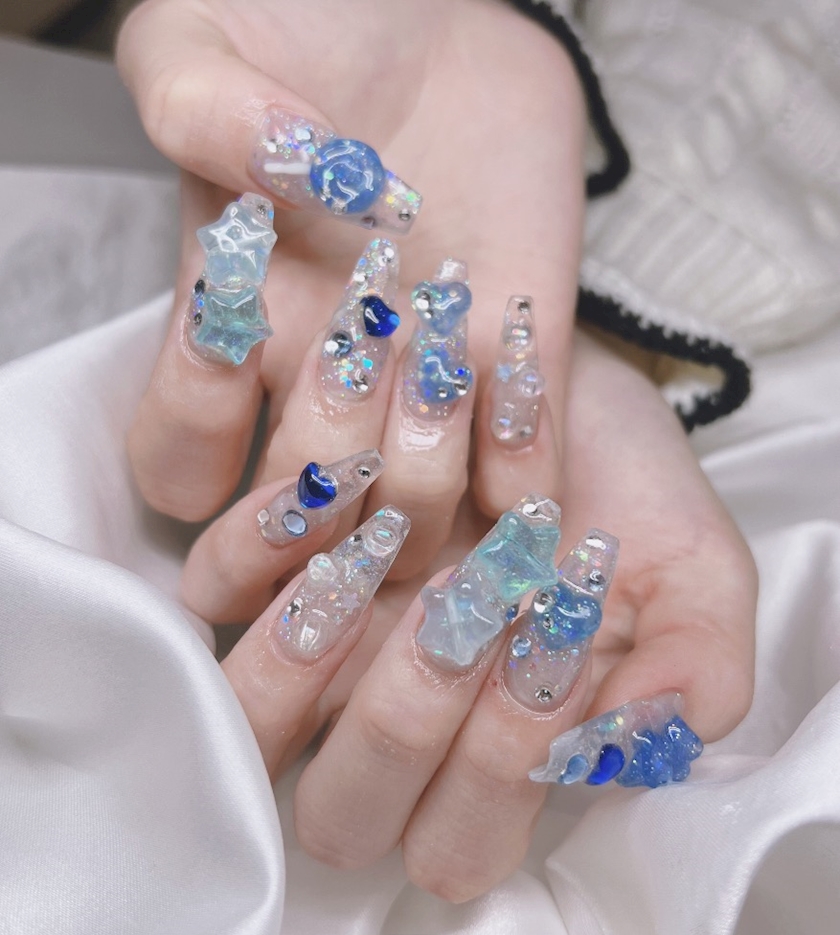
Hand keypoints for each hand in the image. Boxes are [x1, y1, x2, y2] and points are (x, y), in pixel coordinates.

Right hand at [117, 0, 585, 574]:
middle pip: (301, 532)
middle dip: (329, 461)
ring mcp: (423, 403)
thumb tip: (284, 170)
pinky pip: (519, 489)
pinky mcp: (516, 384)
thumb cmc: (311, 32)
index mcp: (234, 339)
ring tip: (445, 352)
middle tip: (367, 338)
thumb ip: (199, 105)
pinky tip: (514, 383)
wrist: (441, 31)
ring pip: (407, 534)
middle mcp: (325, 395)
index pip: (179, 466)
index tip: (241, 324)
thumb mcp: (209, 41)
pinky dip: (523, 474)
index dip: (197, 432)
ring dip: (425, 470)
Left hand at [183, 329, 756, 900]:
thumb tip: (620, 746)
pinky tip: (333, 484)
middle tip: (464, 603)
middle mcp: (386, 706)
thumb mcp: (689, 562)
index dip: (500, 770)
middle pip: (339, 812)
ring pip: (252, 718)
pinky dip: (258, 541)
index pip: (457, 843)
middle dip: (403, 720)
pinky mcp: (250, 549)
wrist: (528, 351)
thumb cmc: (605, 463)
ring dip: (322, 637)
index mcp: (486, 734)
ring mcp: (309, 636)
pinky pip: (210, 588)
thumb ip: (693, 669)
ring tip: (392, 539)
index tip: (550, 642)